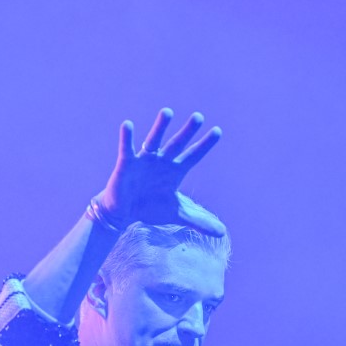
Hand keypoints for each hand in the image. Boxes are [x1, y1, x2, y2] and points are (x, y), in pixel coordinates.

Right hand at [96, 108, 223, 235]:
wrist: (123, 212)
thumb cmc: (150, 207)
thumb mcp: (176, 214)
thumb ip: (199, 221)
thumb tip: (222, 233)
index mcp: (175, 171)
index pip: (193, 156)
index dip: (205, 145)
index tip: (218, 131)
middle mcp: (162, 161)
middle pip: (177, 144)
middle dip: (188, 131)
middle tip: (199, 117)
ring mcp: (145, 160)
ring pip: (154, 140)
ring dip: (161, 127)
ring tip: (168, 112)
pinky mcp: (127, 163)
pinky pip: (127, 148)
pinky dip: (127, 137)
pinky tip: (128, 125)